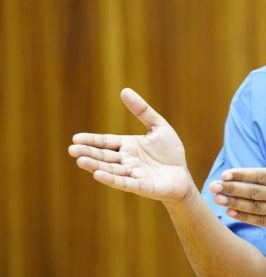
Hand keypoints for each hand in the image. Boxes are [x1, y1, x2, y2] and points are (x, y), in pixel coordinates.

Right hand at [68, 88, 193, 203]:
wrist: (182, 176)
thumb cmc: (170, 152)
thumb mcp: (158, 126)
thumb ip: (142, 110)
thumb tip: (124, 90)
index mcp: (127, 146)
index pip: (105, 142)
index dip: (91, 140)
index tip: (75, 138)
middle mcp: (126, 160)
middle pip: (104, 156)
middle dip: (88, 153)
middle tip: (71, 150)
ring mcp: (132, 174)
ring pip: (110, 170)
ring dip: (95, 166)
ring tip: (80, 161)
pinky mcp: (140, 186)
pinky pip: (124, 182)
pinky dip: (111, 179)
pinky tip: (98, 175)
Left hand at [209, 121, 265, 235]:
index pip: (261, 175)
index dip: (242, 175)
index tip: (225, 174)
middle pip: (253, 192)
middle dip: (231, 189)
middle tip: (212, 187)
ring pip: (254, 207)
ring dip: (234, 203)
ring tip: (217, 199)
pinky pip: (261, 221)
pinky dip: (245, 217)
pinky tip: (231, 212)